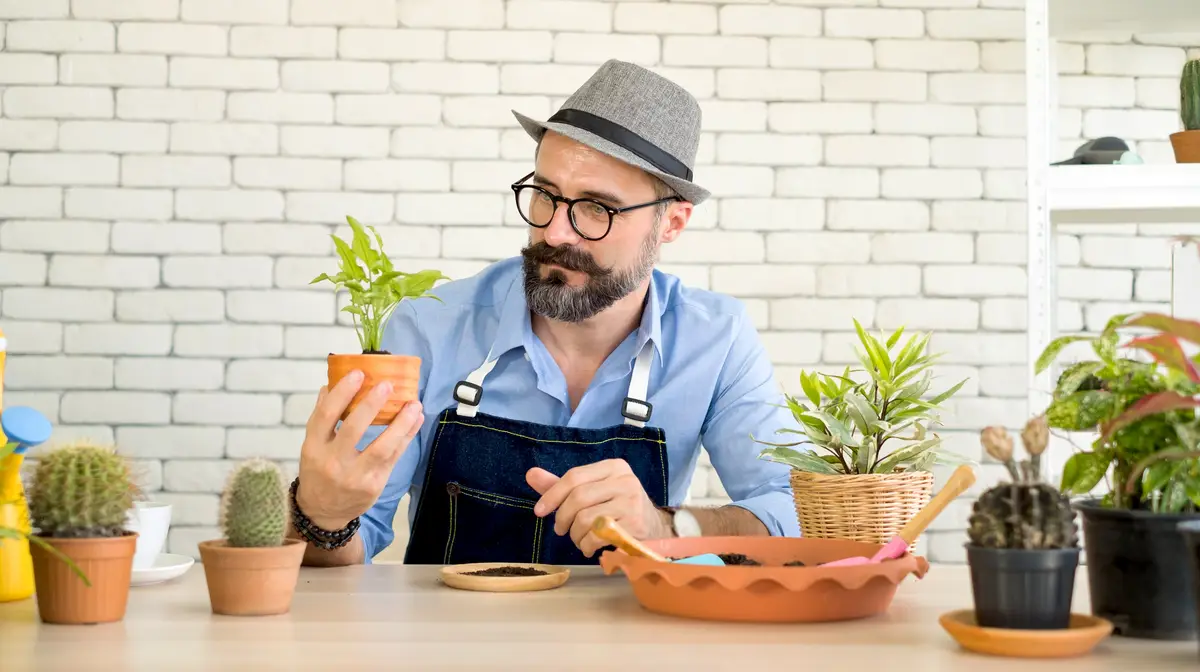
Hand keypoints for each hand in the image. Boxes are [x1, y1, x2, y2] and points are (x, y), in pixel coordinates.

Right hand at [296, 370, 423, 530]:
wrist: (323, 512)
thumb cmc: (319, 470)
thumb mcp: (312, 446)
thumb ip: (322, 417)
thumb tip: (331, 384)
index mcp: (314, 447)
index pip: (326, 415)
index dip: (342, 392)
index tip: (358, 373)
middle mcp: (332, 462)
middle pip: (353, 429)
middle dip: (372, 404)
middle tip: (388, 384)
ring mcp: (355, 476)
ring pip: (381, 447)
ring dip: (400, 423)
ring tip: (413, 404)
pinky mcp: (373, 485)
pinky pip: (394, 457)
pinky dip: (406, 436)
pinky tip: (415, 420)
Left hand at [526, 459, 671, 557]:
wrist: (655, 530)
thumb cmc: (618, 510)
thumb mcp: (593, 492)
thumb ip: (563, 486)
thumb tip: (530, 474)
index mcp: (614, 467)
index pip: (574, 476)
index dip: (552, 494)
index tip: (539, 511)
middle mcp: (625, 480)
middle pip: (578, 498)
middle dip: (562, 518)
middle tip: (561, 530)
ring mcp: (632, 502)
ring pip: (585, 518)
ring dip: (575, 535)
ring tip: (578, 539)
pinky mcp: (635, 525)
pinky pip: (597, 536)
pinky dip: (586, 545)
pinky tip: (589, 547)